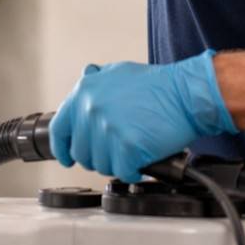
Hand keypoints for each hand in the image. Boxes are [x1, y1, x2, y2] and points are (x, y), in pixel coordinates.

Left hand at [48, 51, 237, 182]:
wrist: (185, 94)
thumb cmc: (157, 86)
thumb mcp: (117, 72)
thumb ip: (95, 82)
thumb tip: (83, 91)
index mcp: (84, 92)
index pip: (59, 129)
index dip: (62, 148)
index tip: (67, 157)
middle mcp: (91, 109)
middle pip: (81, 153)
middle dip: (98, 156)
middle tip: (116, 151)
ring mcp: (107, 128)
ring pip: (100, 165)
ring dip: (117, 163)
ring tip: (132, 150)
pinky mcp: (127, 146)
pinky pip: (121, 172)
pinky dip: (133, 170)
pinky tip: (141, 160)